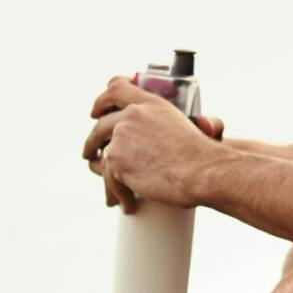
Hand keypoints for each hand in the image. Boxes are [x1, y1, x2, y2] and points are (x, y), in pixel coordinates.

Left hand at [81, 76, 222, 212]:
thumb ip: (164, 127)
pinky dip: (118, 194)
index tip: (96, 111)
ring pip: (103, 156)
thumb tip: (155, 141)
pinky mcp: (117, 161)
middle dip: (92, 141)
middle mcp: (133, 116)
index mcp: (150, 104)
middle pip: (101, 125)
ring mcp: (122, 137)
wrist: (202, 172)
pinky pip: (109, 179)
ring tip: (109, 188)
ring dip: (102, 172)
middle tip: (90, 151)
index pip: (116, 88)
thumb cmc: (202, 156)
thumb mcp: (186, 126)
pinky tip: (126, 203)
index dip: (102, 100)